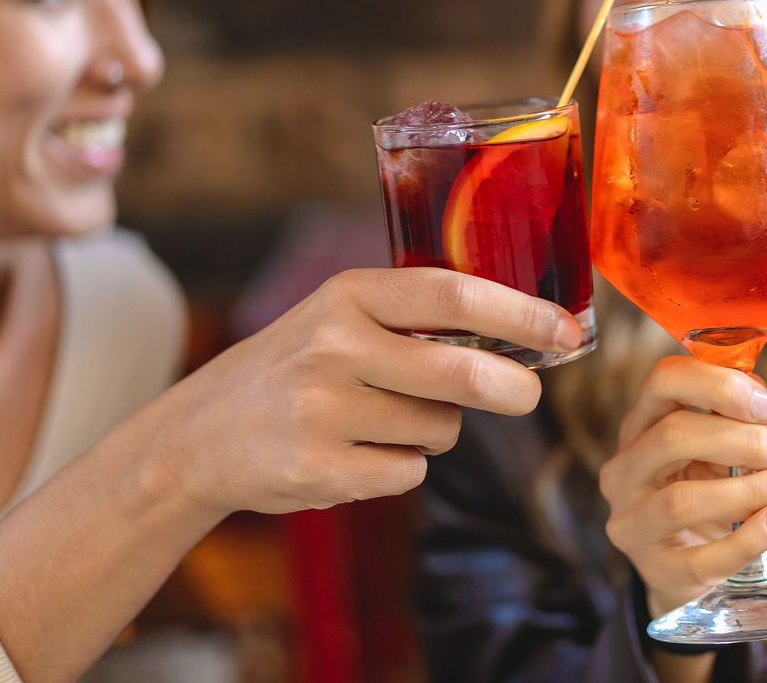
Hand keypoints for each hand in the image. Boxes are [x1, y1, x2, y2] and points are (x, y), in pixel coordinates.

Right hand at [149, 268, 579, 516]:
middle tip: (529, 396)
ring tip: (379, 420)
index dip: (521, 313)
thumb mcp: (342, 317)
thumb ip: (417, 317)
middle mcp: (334, 345)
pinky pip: (407, 472)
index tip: (568, 329)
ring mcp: (322, 409)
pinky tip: (354, 453)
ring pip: (437, 429)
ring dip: (434, 431)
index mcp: (349, 294)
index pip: (454, 293)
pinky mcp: (316, 468)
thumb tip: (527, 336)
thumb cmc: (297, 368)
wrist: (198, 436)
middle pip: (460, 371)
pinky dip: (400, 468)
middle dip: (511, 387)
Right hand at [598, 356, 766, 615]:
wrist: (688, 562)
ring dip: (749, 490)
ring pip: (681, 502)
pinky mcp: (656, 570)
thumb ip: (737, 417)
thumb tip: (761, 401)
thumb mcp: (716, 446)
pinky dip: (750, 538)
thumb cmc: (706, 489)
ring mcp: (632, 524)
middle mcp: (624, 471)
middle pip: (673, 436)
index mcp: (640, 426)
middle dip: (741, 440)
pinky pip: (703, 560)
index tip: (766, 405)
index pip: (663, 381)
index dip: (718, 384)